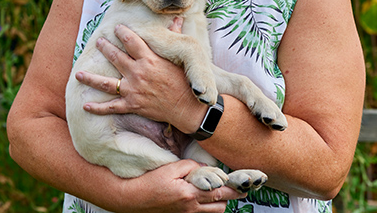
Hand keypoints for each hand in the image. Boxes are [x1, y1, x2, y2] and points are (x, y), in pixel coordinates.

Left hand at [75, 18, 206, 131]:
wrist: (187, 107)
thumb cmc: (186, 81)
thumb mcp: (181, 57)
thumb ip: (175, 36)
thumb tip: (178, 19)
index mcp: (150, 59)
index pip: (132, 41)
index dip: (123, 33)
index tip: (117, 28)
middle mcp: (138, 73)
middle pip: (116, 57)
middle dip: (105, 48)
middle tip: (97, 42)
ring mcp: (133, 90)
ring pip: (106, 83)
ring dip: (91, 78)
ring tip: (78, 74)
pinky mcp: (132, 105)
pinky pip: (111, 106)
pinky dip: (98, 107)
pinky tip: (85, 105)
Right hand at [114, 159, 245, 212]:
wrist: (131, 199)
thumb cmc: (148, 181)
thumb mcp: (170, 168)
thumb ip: (191, 167)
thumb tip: (205, 169)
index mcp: (189, 194)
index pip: (220, 193)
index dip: (235, 189)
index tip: (245, 186)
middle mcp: (190, 208)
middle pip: (221, 206)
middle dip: (228, 197)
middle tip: (232, 187)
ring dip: (217, 203)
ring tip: (215, 192)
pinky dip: (206, 208)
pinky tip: (202, 199)